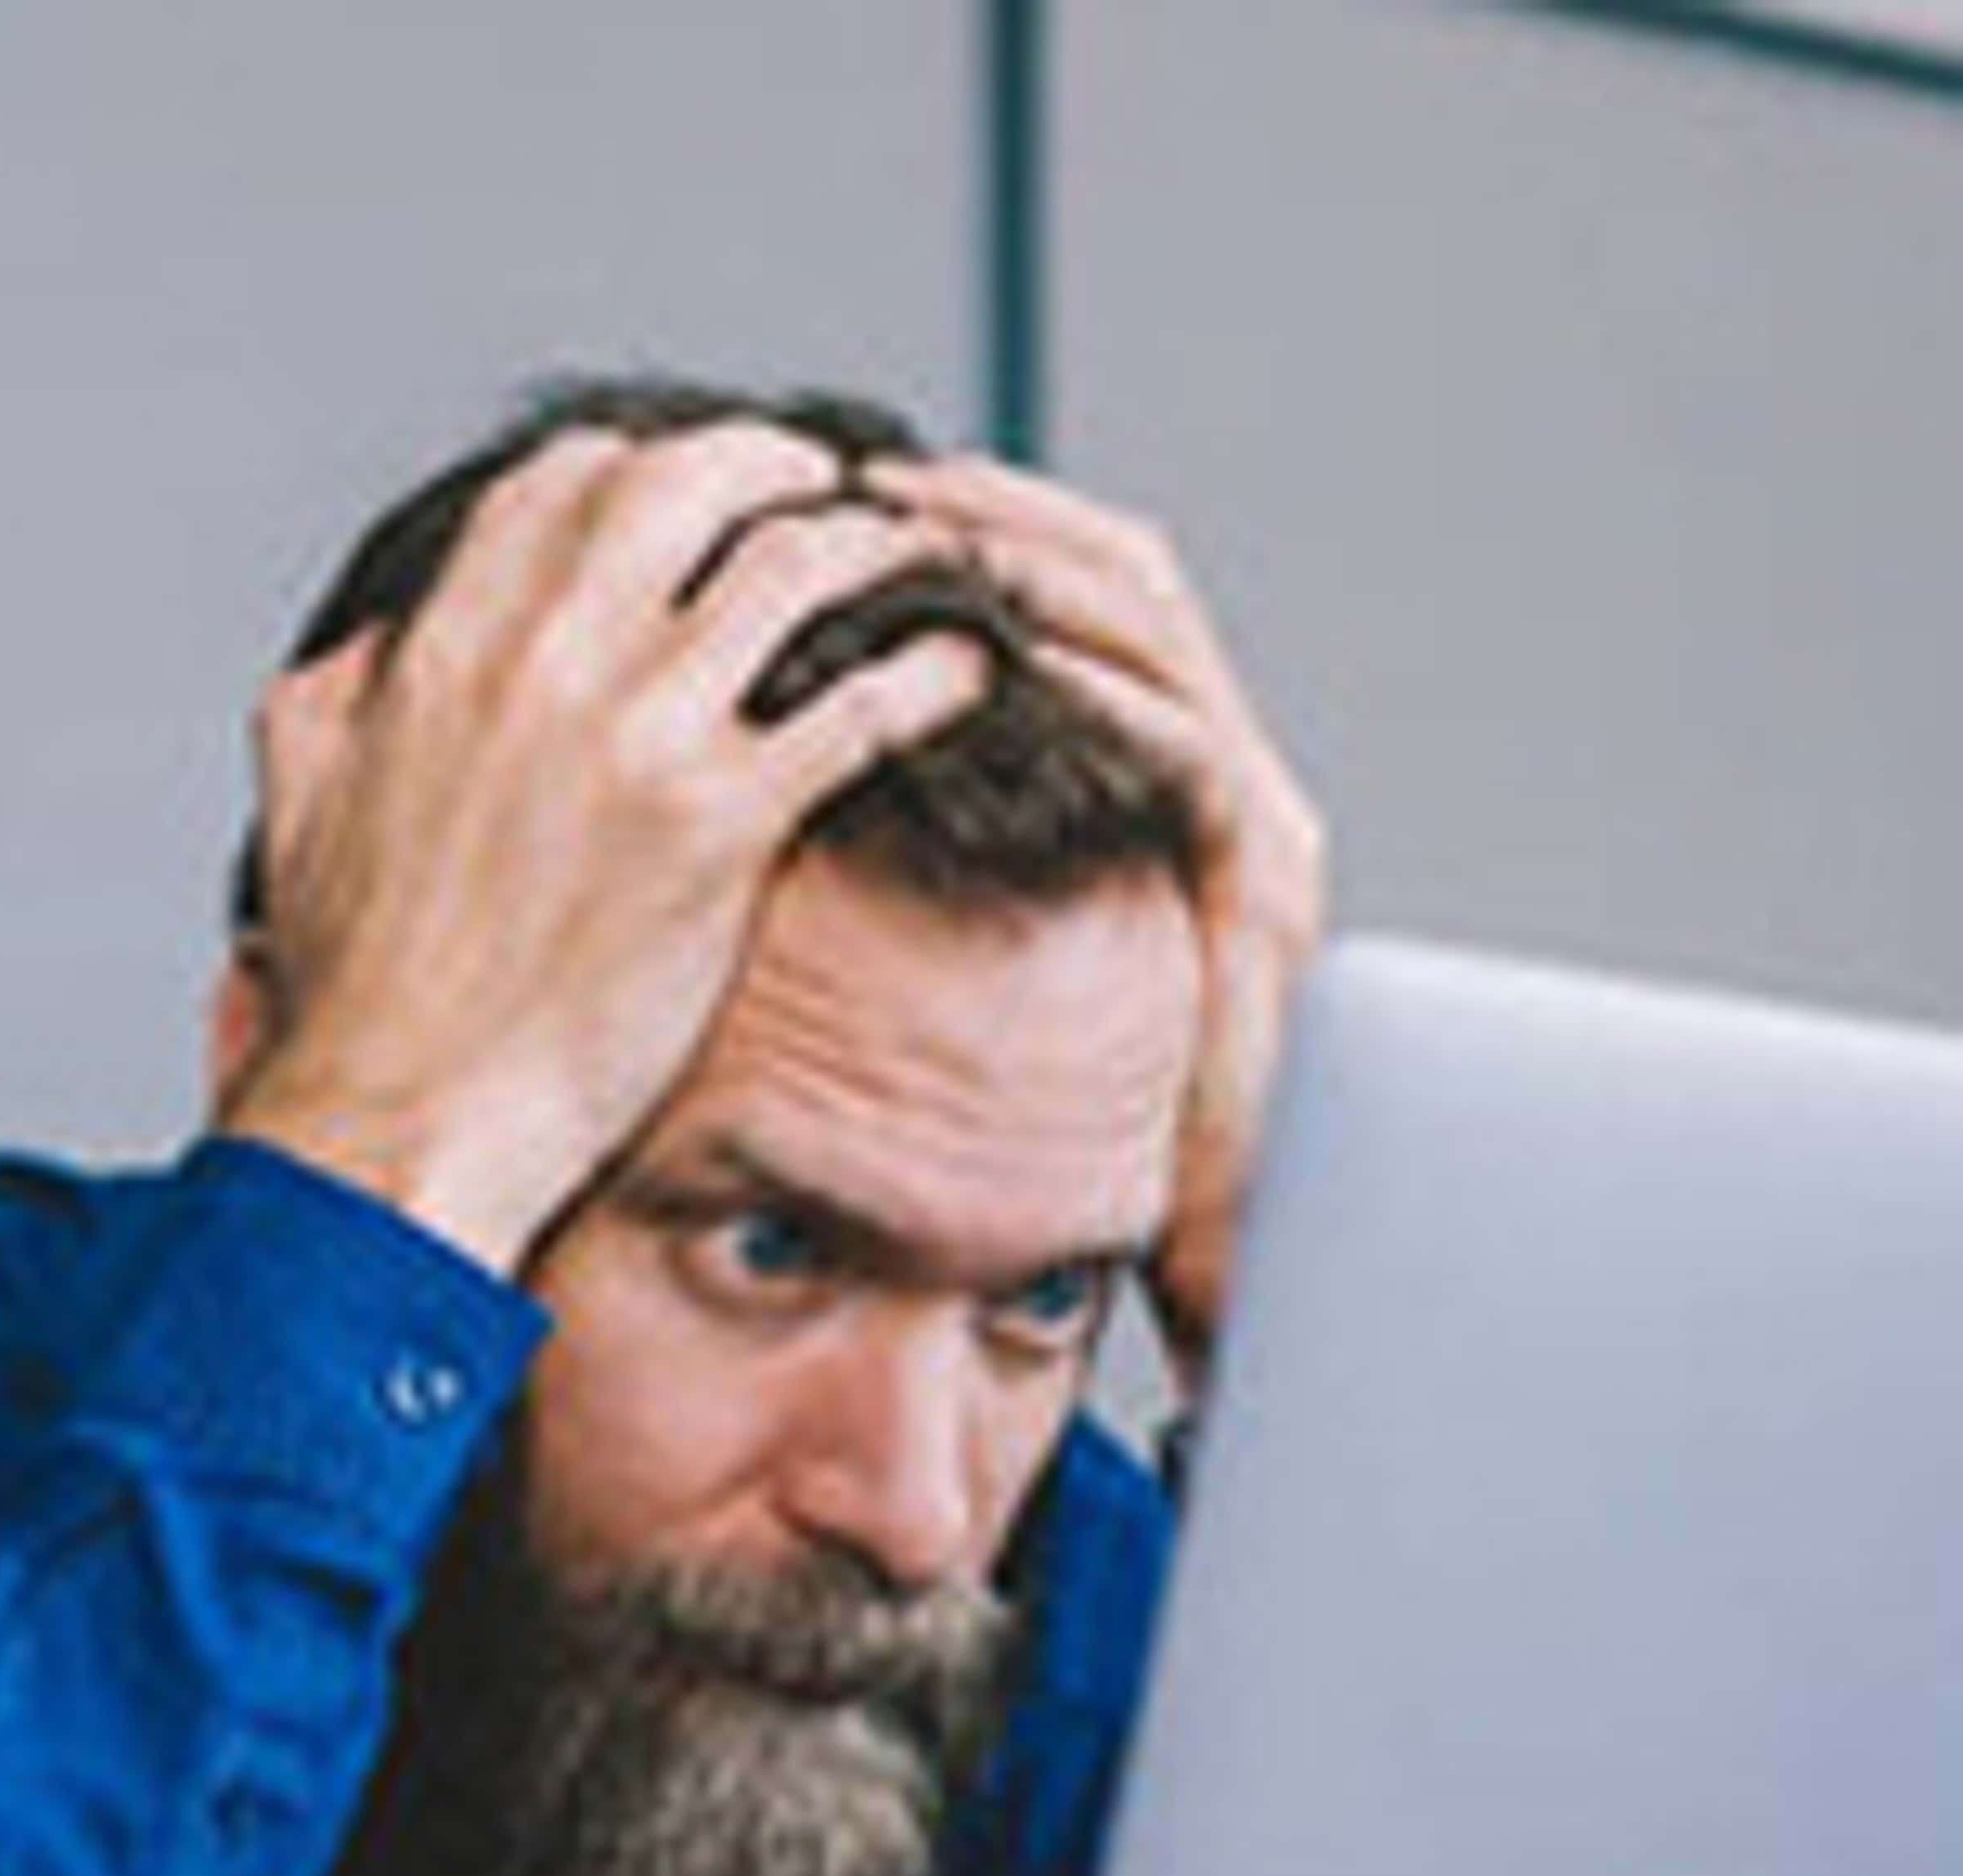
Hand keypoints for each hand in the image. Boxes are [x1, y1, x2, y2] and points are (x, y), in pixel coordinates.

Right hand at [223, 424, 995, 1272]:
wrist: (405, 1115)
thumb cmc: (355, 993)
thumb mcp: (302, 801)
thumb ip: (341, 697)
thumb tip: (376, 650)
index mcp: (447, 645)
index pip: (566, 480)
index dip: (641, 465)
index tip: (689, 491)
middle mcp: (550, 660)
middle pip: (692, 484)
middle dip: (772, 469)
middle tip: (823, 490)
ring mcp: (644, 735)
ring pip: (795, 568)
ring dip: (870, 549)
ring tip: (912, 562)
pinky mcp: (725, 827)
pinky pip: (864, 708)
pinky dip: (930, 673)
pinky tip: (962, 671)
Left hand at [868, 455, 1329, 1371]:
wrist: (1198, 1224)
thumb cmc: (1074, 1112)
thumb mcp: (977, 953)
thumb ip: (925, 859)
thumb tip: (780, 797)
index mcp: (1148, 768)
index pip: (1066, 595)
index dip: (971, 531)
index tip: (851, 502)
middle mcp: (1213, 765)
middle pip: (1116, 573)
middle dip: (998, 510)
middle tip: (875, 480)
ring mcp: (1251, 811)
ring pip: (1154, 629)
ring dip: (1039, 568)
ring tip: (929, 537)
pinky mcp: (1265, 877)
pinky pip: (1185, 747)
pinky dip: (1101, 693)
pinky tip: (1014, 666)